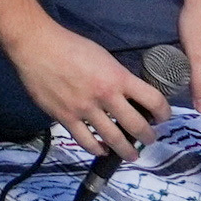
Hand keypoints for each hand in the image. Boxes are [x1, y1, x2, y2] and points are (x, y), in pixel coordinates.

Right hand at [12, 15, 167, 157]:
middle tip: (150, 139)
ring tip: (131, 154)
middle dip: (148, 136)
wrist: (37, 46)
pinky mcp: (66, 118)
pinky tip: (103, 150)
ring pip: (114, 139)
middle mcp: (105, 96)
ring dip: (127, 150)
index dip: (164, 112)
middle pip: (137, 126)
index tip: (163, 118)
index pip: (153, 100)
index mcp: (117, 77)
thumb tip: (129, 95)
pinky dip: (98, 149)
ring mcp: (85, 109)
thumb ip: (117, 77)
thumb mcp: (103, 56)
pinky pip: (87, 141)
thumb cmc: (71, 46)